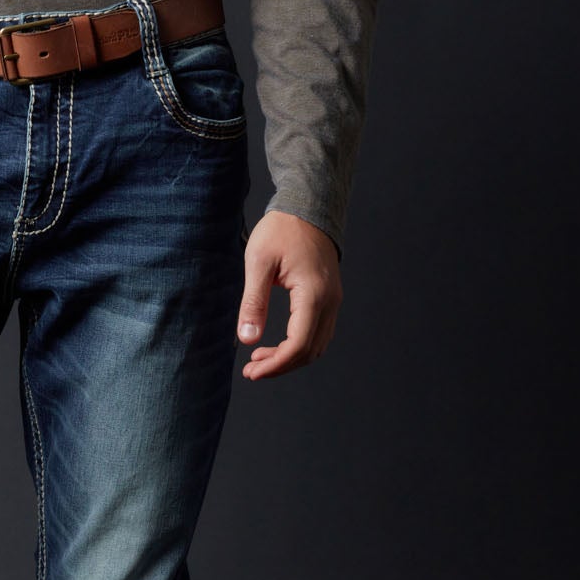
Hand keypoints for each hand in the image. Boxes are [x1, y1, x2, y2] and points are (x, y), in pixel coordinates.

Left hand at [236, 210, 341, 379]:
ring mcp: (333, 300)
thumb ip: (253, 302)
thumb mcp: (258, 263)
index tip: (251, 372)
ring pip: (316, 345)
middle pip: (309, 351)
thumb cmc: (281, 230)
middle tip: (251, 371)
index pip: (298, 345)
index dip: (275, 365)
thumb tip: (247, 339)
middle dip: (280, 366)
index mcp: (313, 295)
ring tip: (260, 360)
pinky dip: (299, 346)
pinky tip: (277, 344)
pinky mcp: (329, 298)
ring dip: (290, 358)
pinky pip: (319, 333)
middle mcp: (329, 302)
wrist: (307, 208)